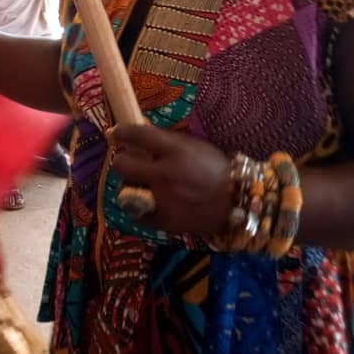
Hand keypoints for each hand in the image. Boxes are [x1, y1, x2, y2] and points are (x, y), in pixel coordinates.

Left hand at [109, 124, 230, 234]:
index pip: (138, 135)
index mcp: (176, 151)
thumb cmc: (217, 170)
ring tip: (141, 184)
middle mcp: (165, 174)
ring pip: (125, 190)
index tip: (115, 133)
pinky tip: (145, 202)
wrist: (238, 203)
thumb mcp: (195, 146)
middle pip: (122, 164)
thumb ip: (167, 142)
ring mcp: (162, 200)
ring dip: (129, 184)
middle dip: (123, 161)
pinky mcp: (163, 221)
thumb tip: (138, 136)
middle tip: (130, 162)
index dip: (121, 132)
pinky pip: (134, 213)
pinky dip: (136, 207)